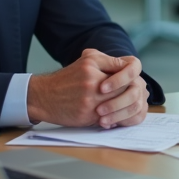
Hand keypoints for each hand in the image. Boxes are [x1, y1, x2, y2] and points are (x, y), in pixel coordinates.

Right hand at [27, 49, 148, 127]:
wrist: (43, 96)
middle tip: (135, 97)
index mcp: (92, 64)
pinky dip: (113, 118)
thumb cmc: (66, 79)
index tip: (133, 83)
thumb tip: (127, 66)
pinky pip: (107, 118)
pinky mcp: (86, 115)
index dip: (132, 78)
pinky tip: (113, 117)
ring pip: (117, 104)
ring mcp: (89, 99)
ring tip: (126, 108)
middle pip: (124, 88)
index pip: (124, 70)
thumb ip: (107, 60)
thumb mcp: (85, 61)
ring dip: (123, 107)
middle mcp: (92, 81)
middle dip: (129, 94)